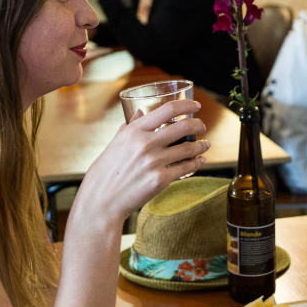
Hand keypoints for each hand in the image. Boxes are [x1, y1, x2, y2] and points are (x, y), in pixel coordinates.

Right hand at [76, 99, 209, 223]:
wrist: (101, 201)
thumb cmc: (104, 173)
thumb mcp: (114, 143)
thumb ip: (129, 127)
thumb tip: (140, 112)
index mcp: (134, 131)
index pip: (167, 110)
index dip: (186, 105)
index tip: (195, 106)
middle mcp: (146, 144)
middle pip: (184, 127)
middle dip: (198, 125)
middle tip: (202, 126)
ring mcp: (155, 162)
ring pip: (188, 148)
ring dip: (201, 145)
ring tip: (205, 144)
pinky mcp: (161, 180)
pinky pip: (186, 168)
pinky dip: (196, 163)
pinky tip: (199, 160)